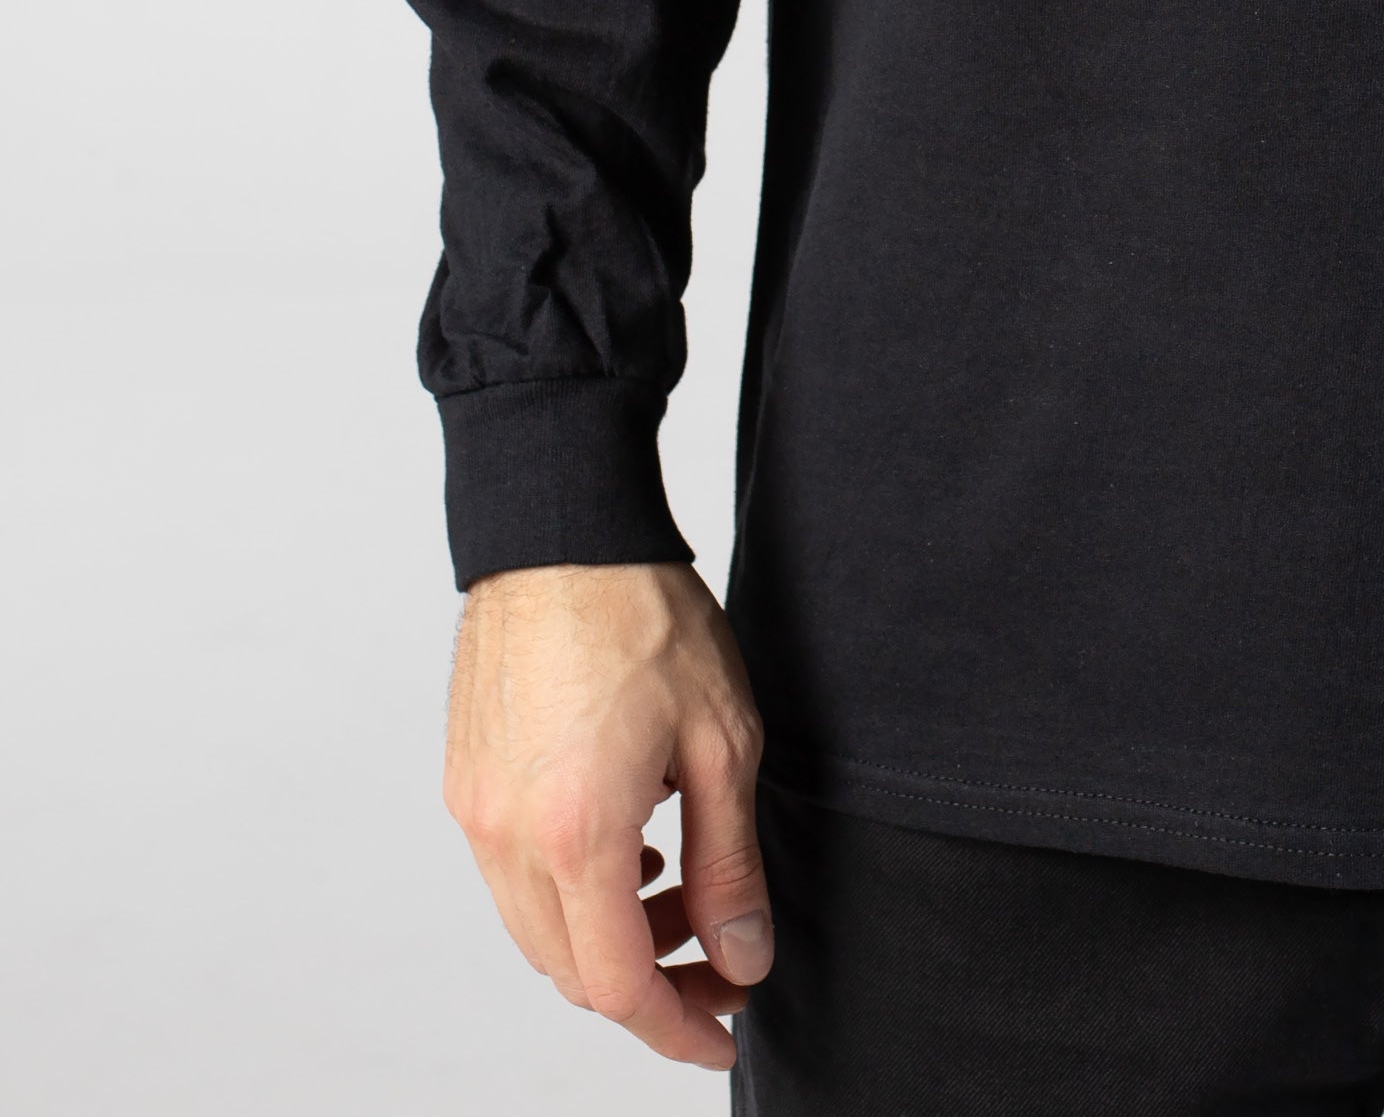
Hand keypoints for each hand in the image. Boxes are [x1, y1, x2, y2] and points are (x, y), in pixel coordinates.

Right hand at [445, 558, 773, 1071]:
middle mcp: (509, 837)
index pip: (618, 986)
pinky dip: (569, 891)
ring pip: (538, 931)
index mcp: (577, 833)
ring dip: (608, 937)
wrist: (560, 528)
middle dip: (652, 984)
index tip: (721, 1031)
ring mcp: (475, 811)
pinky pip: (512, 878)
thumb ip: (730, 864)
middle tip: (720, 957)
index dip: (675, 1027)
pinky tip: (627, 848)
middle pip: (572, 972)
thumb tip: (742, 958)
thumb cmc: (643, 614)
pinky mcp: (465, 781)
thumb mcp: (722, 741)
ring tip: (679, 891)